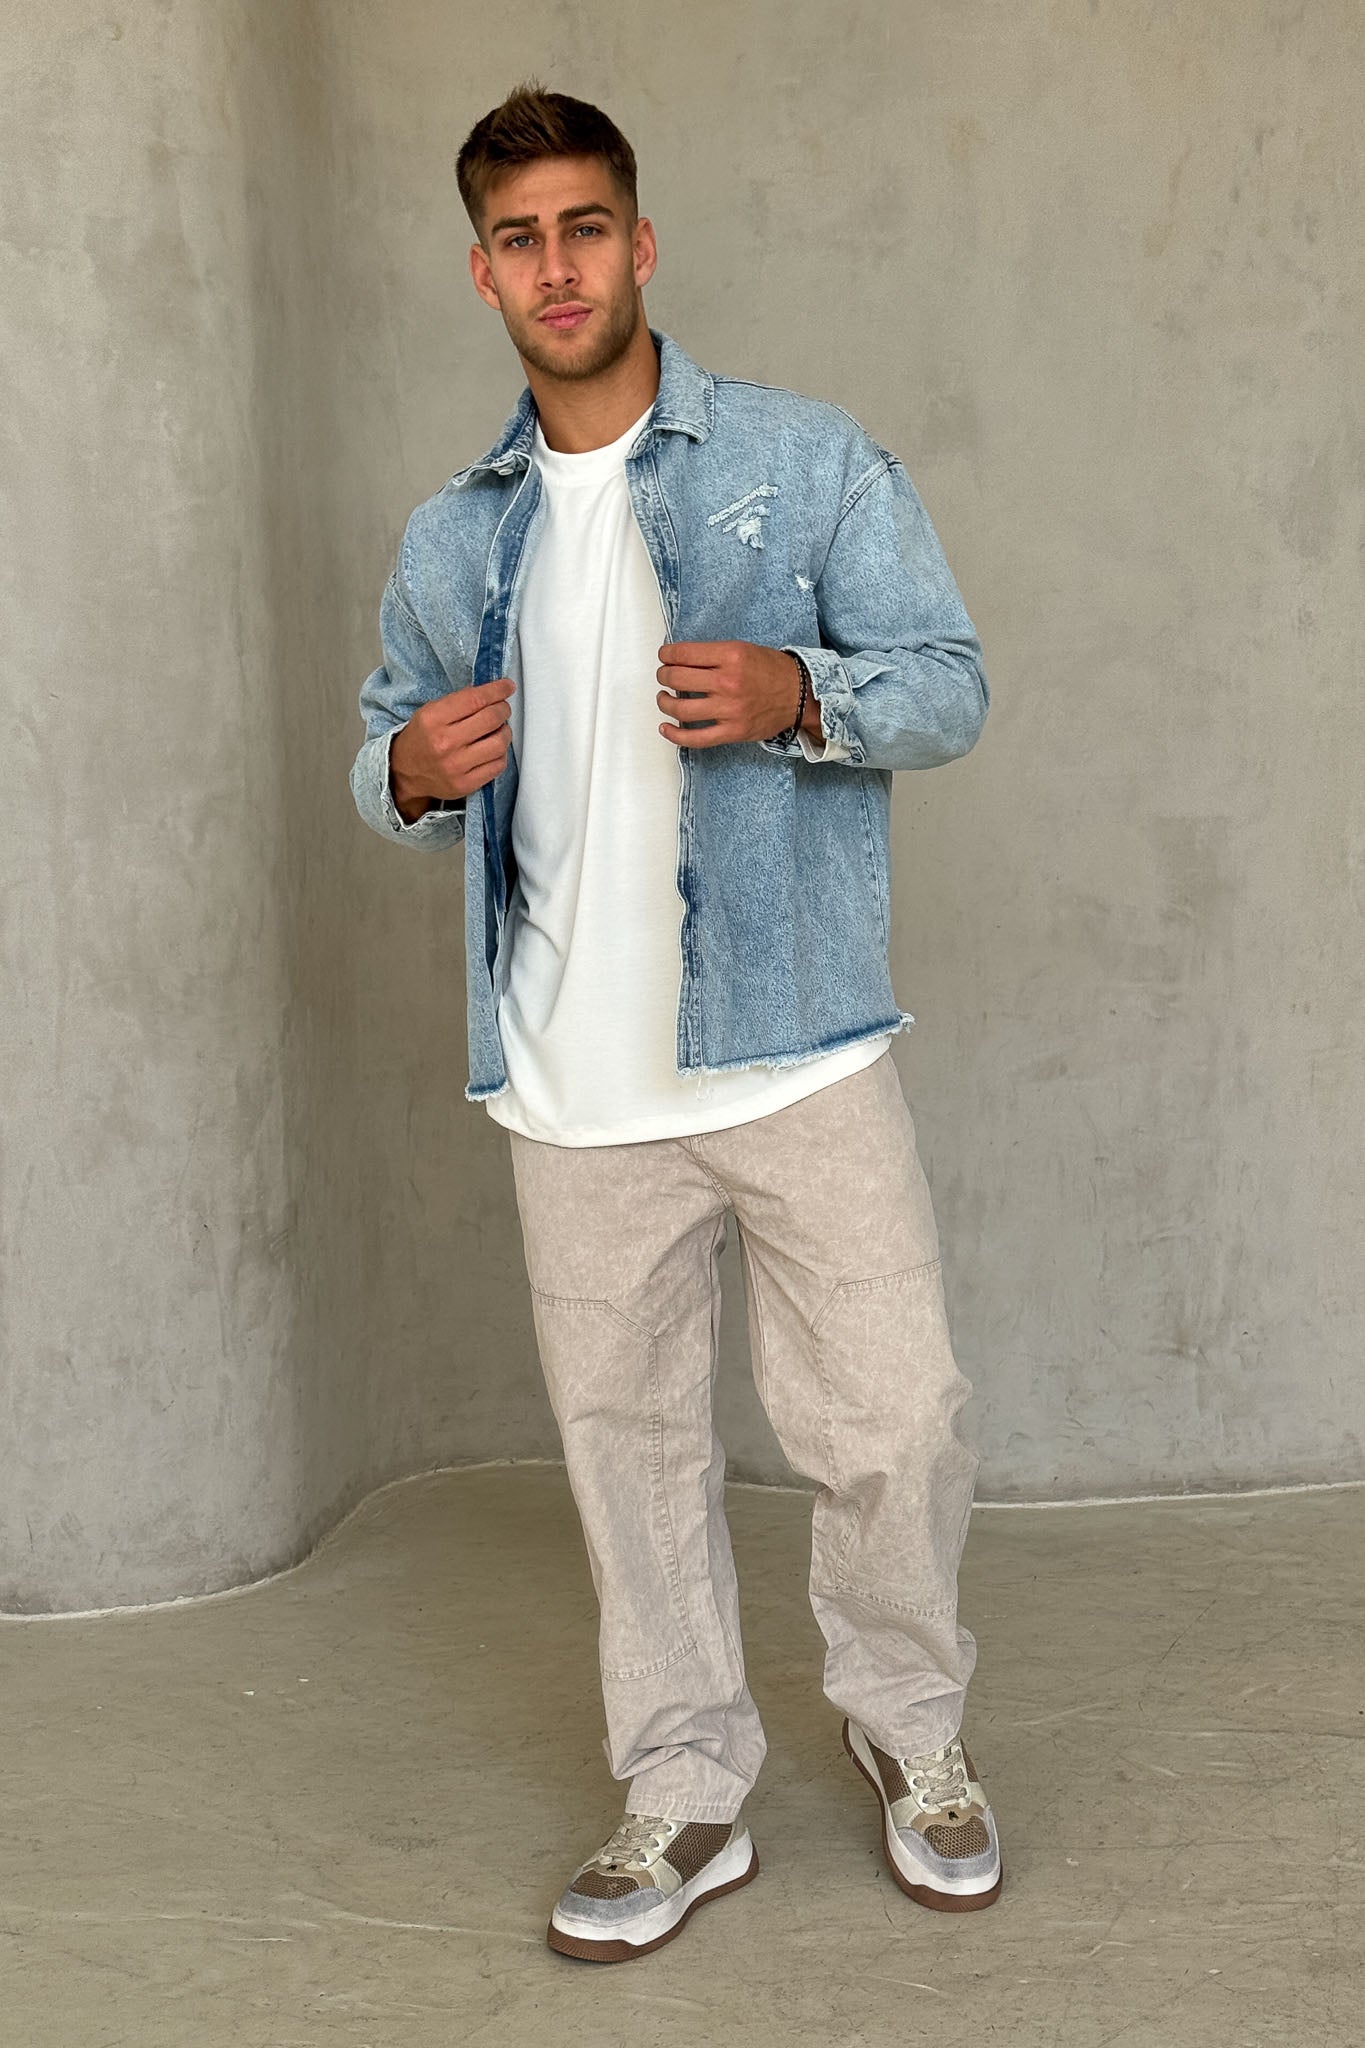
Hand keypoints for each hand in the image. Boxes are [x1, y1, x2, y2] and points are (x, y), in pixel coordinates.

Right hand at [389, 677, 514, 822]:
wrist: (405, 773)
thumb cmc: (421, 739)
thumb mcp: (430, 712)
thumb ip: (459, 701)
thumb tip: (490, 692)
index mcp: (433, 720)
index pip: (475, 699)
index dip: (497, 690)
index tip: (507, 687)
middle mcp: (444, 743)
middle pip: (491, 718)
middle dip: (503, 709)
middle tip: (502, 708)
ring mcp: (456, 766)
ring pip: (499, 743)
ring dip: (505, 732)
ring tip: (498, 730)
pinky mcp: (465, 784)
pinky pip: (498, 765)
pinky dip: (501, 753)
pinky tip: (492, 749)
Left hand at [656, 641, 803, 747]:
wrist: (800, 695)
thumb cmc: (772, 671)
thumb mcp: (743, 649)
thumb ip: (713, 654)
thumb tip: (680, 658)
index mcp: (731, 656)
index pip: (683, 654)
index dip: (666, 655)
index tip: (664, 656)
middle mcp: (728, 682)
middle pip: (677, 679)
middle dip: (664, 676)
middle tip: (664, 675)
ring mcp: (729, 710)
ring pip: (680, 708)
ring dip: (664, 702)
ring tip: (664, 698)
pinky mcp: (732, 731)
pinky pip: (695, 738)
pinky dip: (675, 735)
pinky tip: (665, 728)